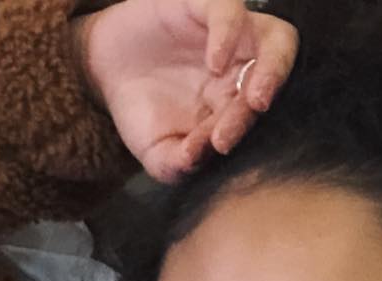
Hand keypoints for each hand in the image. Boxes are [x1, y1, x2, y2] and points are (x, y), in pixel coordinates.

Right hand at [72, 0, 298, 182]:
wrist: (103, 68)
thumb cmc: (140, 110)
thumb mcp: (156, 151)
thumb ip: (177, 164)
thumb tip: (194, 159)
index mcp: (235, 106)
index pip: (256, 117)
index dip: (243, 131)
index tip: (217, 146)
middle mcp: (242, 69)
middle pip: (278, 77)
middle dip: (268, 97)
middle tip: (251, 113)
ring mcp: (229, 36)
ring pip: (276, 39)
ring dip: (274, 67)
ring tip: (254, 96)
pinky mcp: (204, 4)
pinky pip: (230, 10)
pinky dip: (229, 33)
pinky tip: (215, 62)